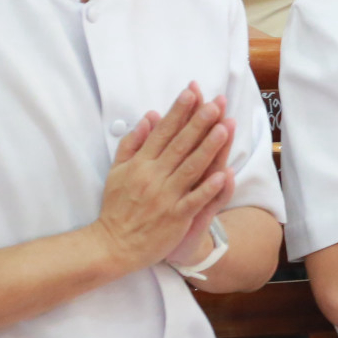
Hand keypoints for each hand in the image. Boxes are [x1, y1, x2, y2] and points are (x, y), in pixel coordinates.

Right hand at [96, 85, 232, 275]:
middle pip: (179, 145)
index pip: (162, 132)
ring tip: (224, 128)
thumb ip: (132, 143)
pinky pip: (194, 200)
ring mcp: (165, 197)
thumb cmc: (117, 206)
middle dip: (198, 122)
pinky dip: (208, 187)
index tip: (192, 92)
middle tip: (214, 103)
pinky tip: (224, 174)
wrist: (113, 244)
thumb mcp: (117, 171)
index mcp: (140, 164)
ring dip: (208, 147)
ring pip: (190, 168)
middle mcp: (153, 177)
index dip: (178, 112)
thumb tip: (149, 117)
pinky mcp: (175, 217)